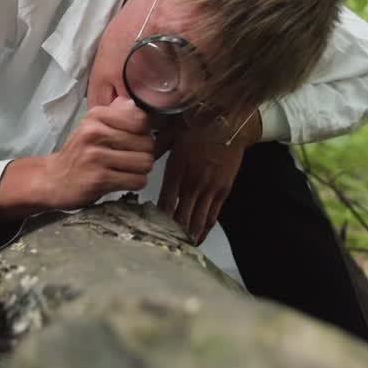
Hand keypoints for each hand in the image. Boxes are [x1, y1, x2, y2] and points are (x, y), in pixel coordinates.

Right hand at [40, 97, 156, 209]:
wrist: (52, 179)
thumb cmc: (78, 153)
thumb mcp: (92, 126)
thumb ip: (115, 113)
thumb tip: (133, 103)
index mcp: (96, 116)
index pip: (141, 119)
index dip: (144, 132)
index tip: (134, 140)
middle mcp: (95, 132)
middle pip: (147, 143)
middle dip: (144, 154)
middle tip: (130, 159)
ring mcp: (96, 156)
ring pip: (145, 162)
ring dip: (140, 170)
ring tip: (127, 170)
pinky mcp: (99, 179)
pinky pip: (137, 181)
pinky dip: (134, 183)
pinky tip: (123, 181)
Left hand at [158, 111, 260, 244]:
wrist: (228, 120)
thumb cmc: (196, 122)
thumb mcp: (169, 132)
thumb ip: (154, 149)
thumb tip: (138, 157)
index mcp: (177, 170)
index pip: (165, 202)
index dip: (158, 218)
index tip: (150, 227)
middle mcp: (193, 183)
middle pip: (181, 216)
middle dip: (172, 232)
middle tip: (164, 244)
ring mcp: (210, 188)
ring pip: (197, 220)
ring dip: (189, 235)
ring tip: (180, 247)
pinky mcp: (223, 190)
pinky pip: (213, 215)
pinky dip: (204, 228)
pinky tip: (198, 237)